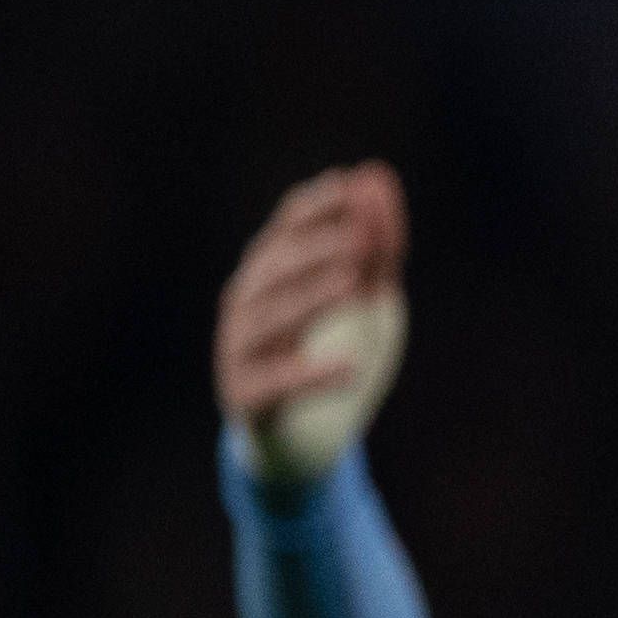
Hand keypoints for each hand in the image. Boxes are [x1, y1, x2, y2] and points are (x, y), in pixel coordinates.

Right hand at [216, 163, 411, 486]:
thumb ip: (376, 248)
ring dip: (310, 299)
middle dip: (315, 250)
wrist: (304, 440)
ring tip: (354, 284)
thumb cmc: (331, 354)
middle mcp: (246, 306)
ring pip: (268, 321)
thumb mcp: (365, 300)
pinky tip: (349, 368)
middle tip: (359, 237)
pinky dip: (310, 376)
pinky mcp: (246, 398)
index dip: (314, 209)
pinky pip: (274, 386)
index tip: (349, 186)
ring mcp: (239, 351)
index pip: (285, 231)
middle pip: (273, 270)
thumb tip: (377, 176)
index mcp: (269, 275)